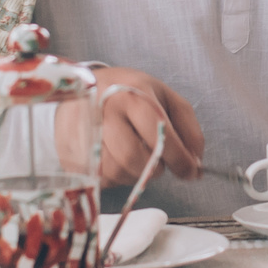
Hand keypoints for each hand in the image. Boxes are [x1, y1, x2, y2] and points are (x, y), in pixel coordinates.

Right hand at [89, 68, 204, 186]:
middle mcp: (105, 112)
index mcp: (133, 95)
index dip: (180, 158)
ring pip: (117, 172)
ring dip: (135, 173)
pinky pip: (101, 178)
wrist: (81, 89)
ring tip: (135, 155)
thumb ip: (187, 127)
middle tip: (158, 162)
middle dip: (154, 168)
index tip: (191, 172)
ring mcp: (83, 132)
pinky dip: (116, 176)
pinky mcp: (72, 152)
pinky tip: (116, 158)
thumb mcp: (164, 96)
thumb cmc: (129, 93)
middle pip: (134, 158)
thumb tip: (195, 163)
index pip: (160, 133)